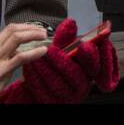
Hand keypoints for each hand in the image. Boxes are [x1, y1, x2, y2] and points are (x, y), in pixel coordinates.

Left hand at [0, 19, 120, 103]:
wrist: (48, 84)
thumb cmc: (61, 65)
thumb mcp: (66, 51)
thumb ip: (67, 38)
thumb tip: (70, 23)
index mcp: (89, 72)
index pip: (94, 65)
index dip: (90, 56)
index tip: (84, 46)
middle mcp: (81, 85)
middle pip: (74, 75)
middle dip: (61, 61)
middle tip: (50, 49)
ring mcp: (68, 96)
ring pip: (57, 83)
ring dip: (45, 69)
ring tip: (35, 56)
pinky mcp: (53, 101)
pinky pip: (43, 91)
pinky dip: (35, 78)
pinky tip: (29, 67)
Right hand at [0, 23, 48, 103]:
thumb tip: (3, 57)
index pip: (3, 34)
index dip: (19, 32)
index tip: (28, 33)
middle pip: (11, 30)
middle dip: (28, 27)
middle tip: (39, 30)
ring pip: (16, 38)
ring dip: (33, 34)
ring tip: (43, 35)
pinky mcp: (0, 71)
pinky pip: (20, 57)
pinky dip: (33, 52)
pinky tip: (41, 51)